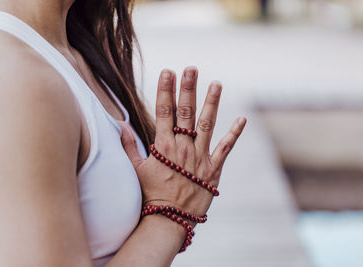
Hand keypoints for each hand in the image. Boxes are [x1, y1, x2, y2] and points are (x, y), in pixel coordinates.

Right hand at [119, 66, 245, 217]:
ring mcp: (200, 158)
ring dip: (212, 103)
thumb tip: (120, 125)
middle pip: (186, 112)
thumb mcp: (136, 170)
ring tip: (216, 84)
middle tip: (192, 68)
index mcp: (163, 146)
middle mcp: (183, 148)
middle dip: (188, 88)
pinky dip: (234, 134)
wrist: (168, 220)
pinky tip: (242, 119)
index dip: (165, 90)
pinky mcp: (213, 170)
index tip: (167, 71)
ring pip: (207, 125)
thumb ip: (129, 146)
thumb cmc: (150, 195)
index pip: (164, 111)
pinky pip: (225, 149)